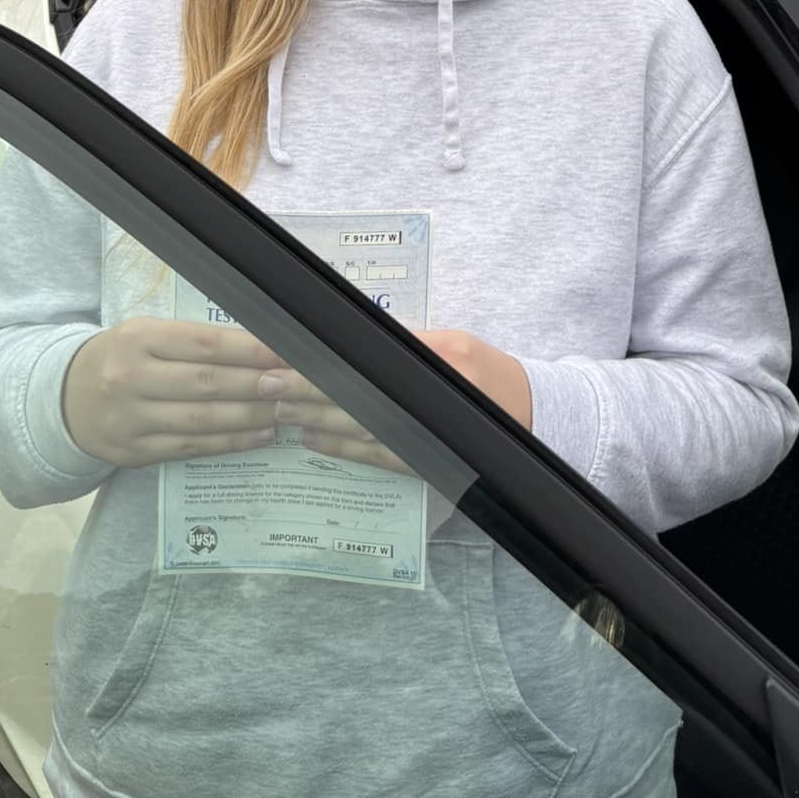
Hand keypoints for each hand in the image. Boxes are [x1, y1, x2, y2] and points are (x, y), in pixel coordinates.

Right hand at [62, 318, 281, 467]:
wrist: (64, 400)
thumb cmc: (121, 357)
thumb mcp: (147, 334)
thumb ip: (194, 340)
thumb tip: (259, 345)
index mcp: (138, 338)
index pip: (203, 343)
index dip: (248, 350)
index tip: (285, 352)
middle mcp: (131, 378)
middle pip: (206, 383)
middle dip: (256, 385)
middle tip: (294, 385)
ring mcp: (130, 420)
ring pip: (202, 420)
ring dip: (249, 417)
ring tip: (284, 411)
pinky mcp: (134, 453)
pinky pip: (191, 448)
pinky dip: (230, 443)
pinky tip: (259, 435)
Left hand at [258, 331, 531, 471]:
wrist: (532, 415)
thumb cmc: (488, 372)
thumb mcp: (454, 344)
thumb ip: (409, 344)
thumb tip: (350, 336)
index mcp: (441, 356)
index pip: (368, 354)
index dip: (324, 355)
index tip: (285, 350)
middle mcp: (432, 396)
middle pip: (357, 392)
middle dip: (307, 388)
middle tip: (266, 384)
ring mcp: (428, 433)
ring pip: (359, 426)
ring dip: (315, 418)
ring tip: (279, 409)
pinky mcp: (426, 462)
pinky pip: (375, 457)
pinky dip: (341, 449)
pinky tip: (312, 440)